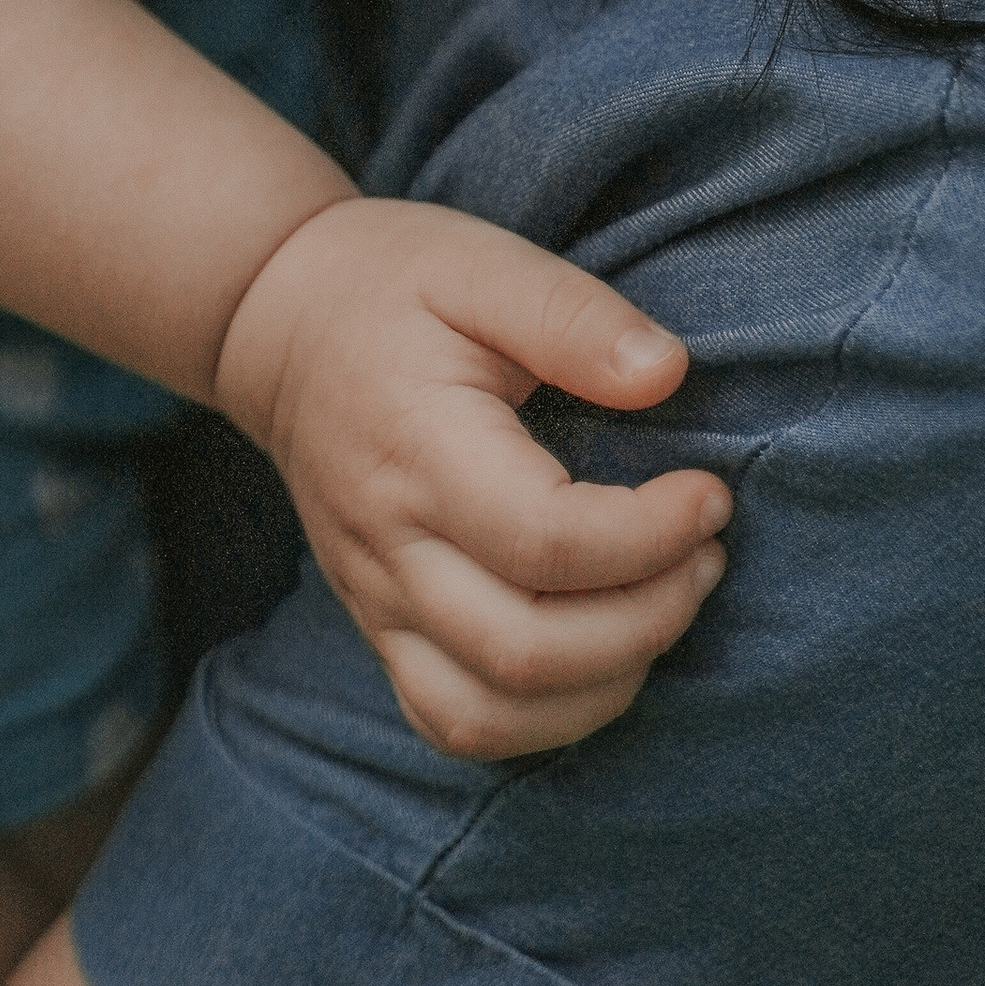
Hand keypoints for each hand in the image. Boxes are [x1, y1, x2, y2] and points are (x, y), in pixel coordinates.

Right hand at [215, 194, 731, 762]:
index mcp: (418, 448)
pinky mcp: (378, 625)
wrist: (276, 320)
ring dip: (605, 683)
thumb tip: (668, 373)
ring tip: (663, 604)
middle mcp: (389, 542)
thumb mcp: (482, 264)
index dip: (652, 536)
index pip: (545, 542)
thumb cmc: (393, 286)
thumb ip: (572, 316)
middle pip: (525, 650)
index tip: (708, 492)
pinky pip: (454, 721)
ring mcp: (375, 597)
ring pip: (489, 713)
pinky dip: (542, 720)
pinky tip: (599, 658)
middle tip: (704, 553)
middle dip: (650, 618)